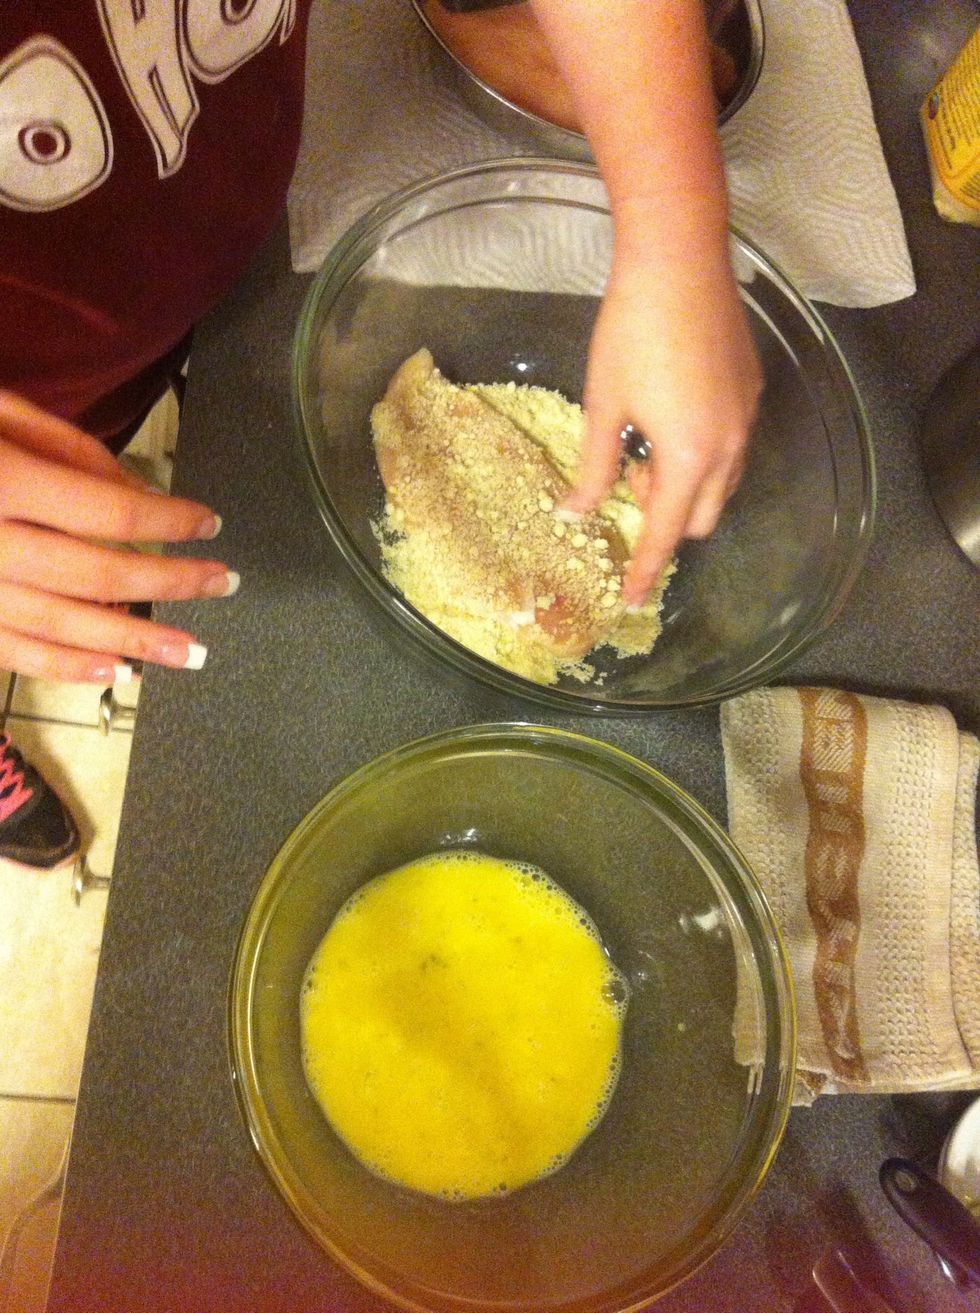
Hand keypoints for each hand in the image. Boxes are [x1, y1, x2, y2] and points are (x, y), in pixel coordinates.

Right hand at [0, 391, 236, 680]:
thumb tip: (132, 490)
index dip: (166, 518)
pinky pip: (13, 652)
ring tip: (190, 654)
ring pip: (63, 626)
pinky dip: (66, 667)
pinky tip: (115, 673)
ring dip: (134, 643)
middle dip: (170, 582)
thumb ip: (63, 447)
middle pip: (98, 573)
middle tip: (225, 584)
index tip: (211, 521)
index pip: (106, 508)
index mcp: (0, 481)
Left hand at [564, 237, 761, 605]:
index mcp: (689, 457)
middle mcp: (729, 447)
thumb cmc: (631, 333)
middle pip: (703, 517)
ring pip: (721, 483)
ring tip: (647, 444)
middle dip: (667, 518)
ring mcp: (747, 418)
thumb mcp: (602, 405)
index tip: (633, 601)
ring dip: (685, 486)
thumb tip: (573, 513)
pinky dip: (702, 456)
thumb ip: (592, 467)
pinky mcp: (752, 391)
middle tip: (629, 479)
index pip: (667, 534)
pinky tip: (673, 416)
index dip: (646, 570)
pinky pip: (731, 447)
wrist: (679, 260)